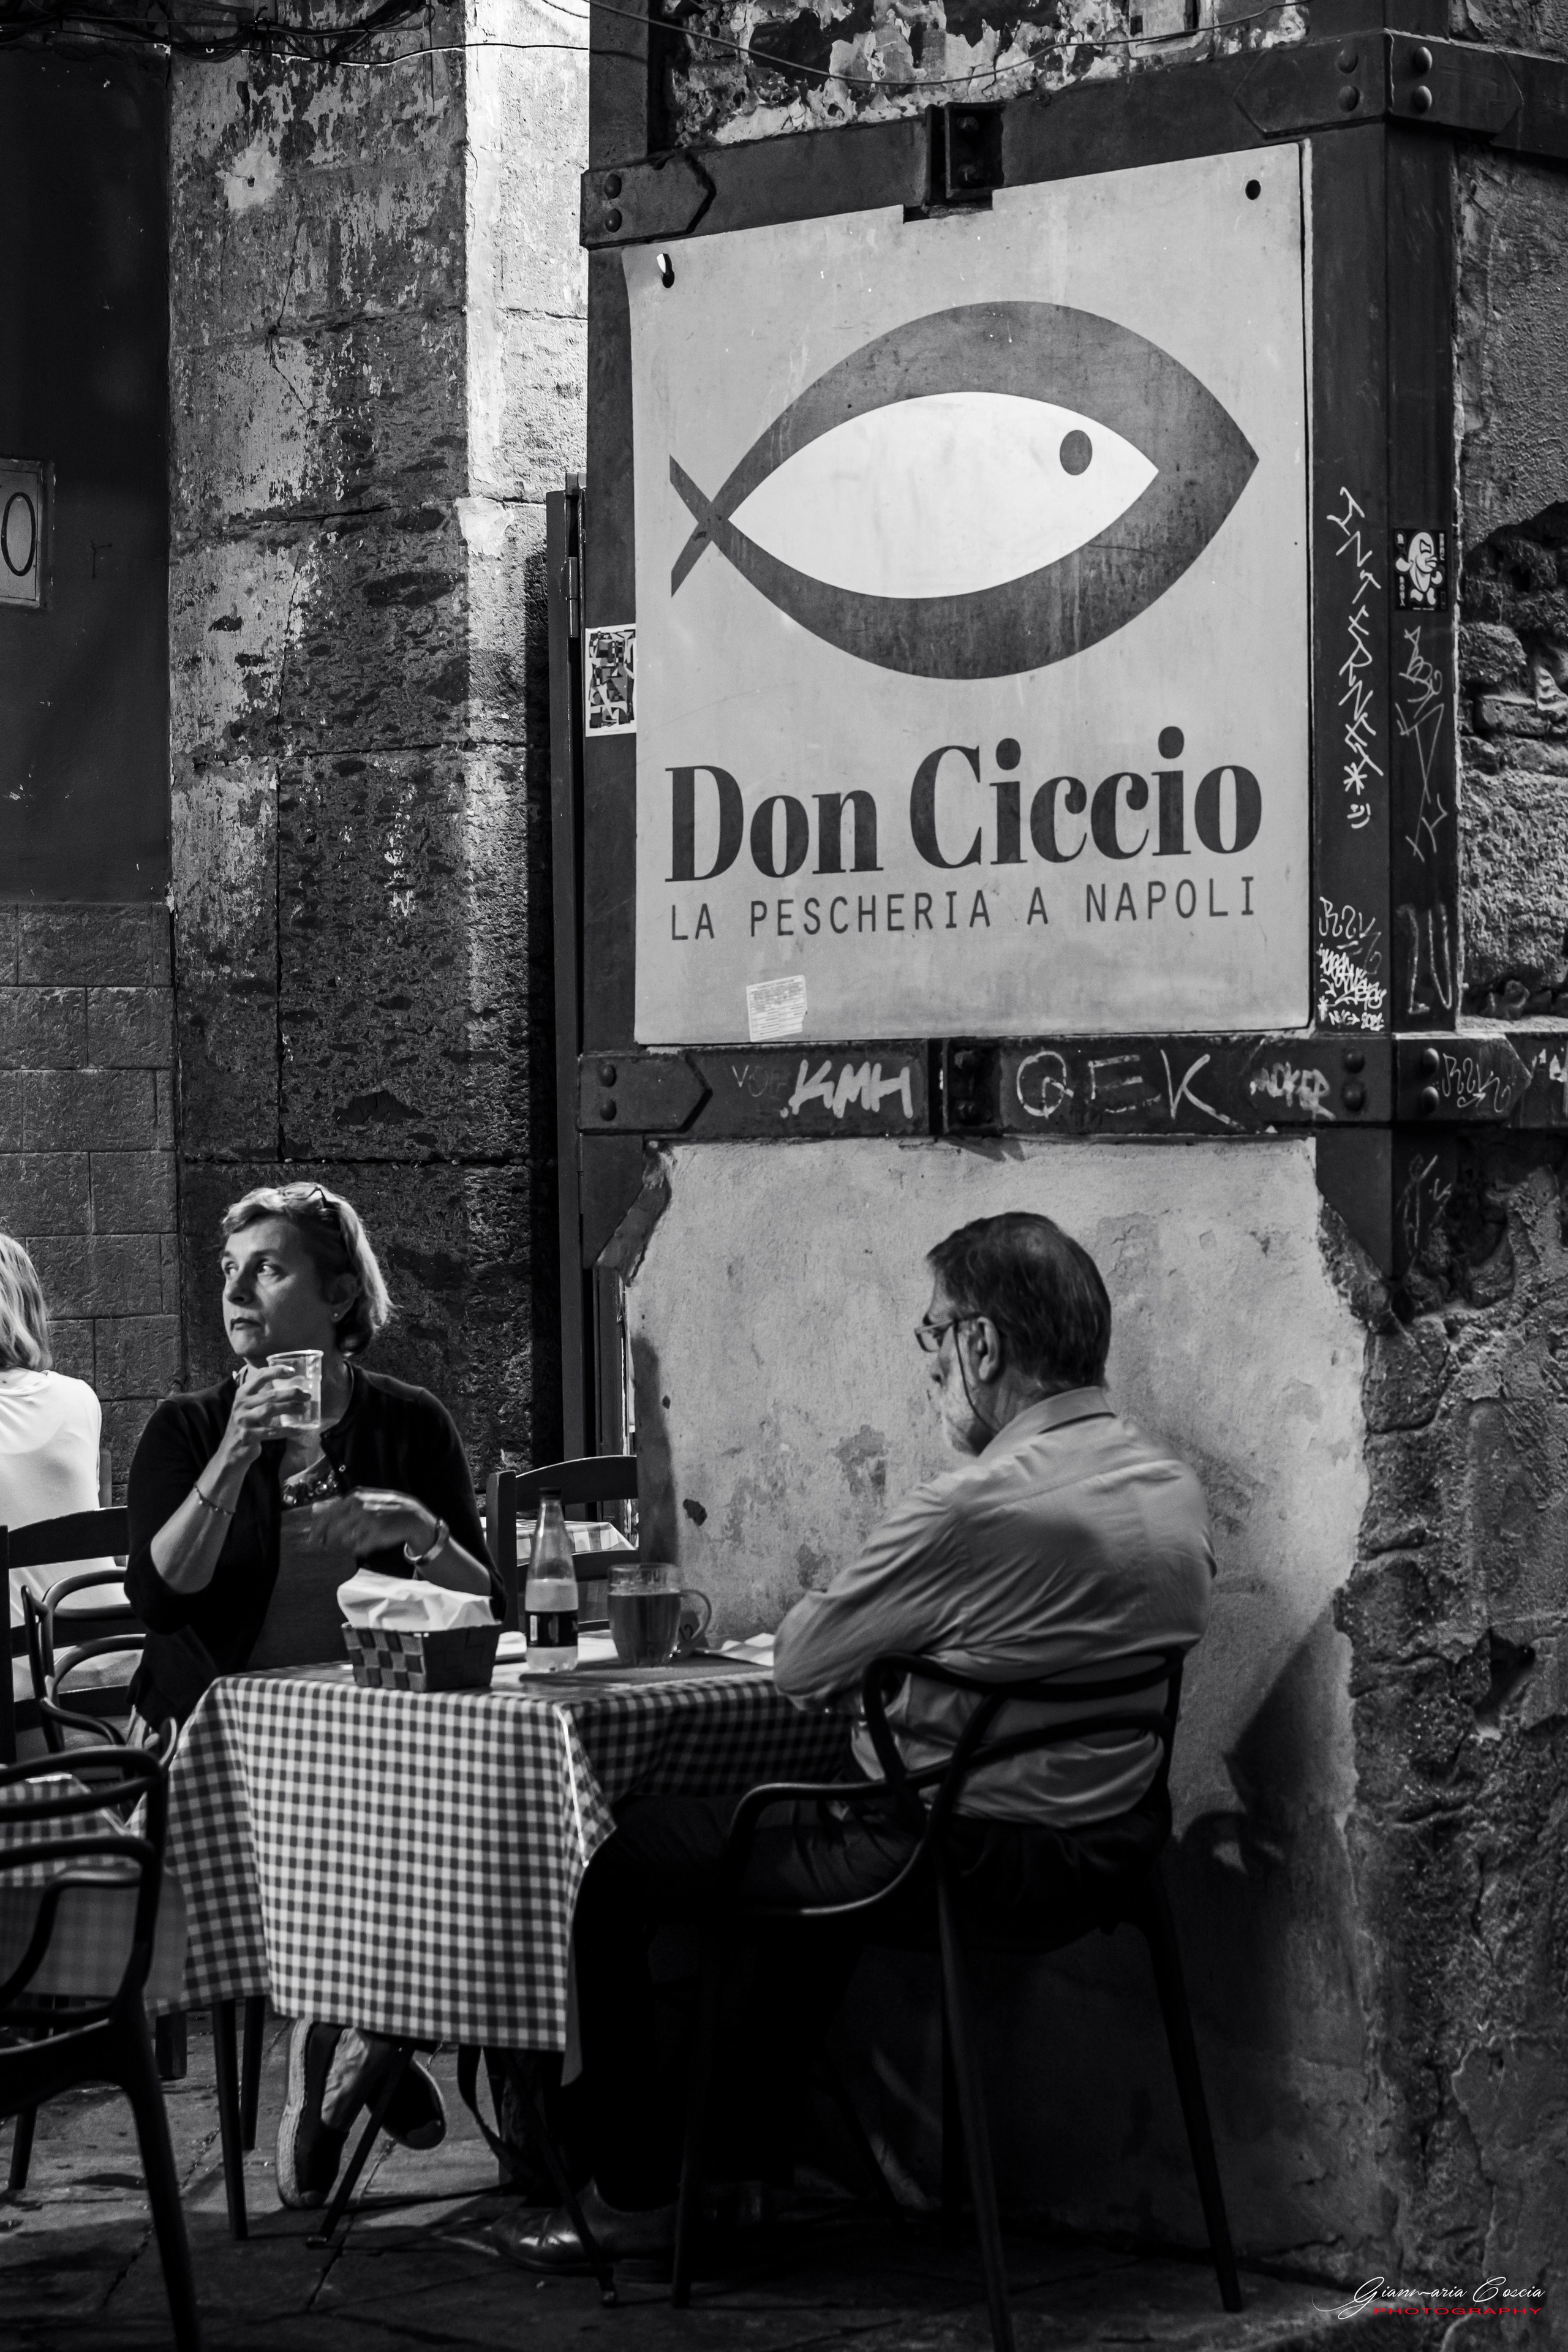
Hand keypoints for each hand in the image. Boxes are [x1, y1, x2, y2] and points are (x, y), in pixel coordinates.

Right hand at [216, 1363, 316, 1466]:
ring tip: (303, 1409)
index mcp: (242, 1394)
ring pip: (270, 1409)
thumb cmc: (246, 1425)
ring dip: (290, 1408)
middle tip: (307, 1395)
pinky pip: (271, 1431)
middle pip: (270, 1395)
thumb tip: (293, 1390)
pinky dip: (287, 1430)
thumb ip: (264, 1398)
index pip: (260, 1376)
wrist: (231, 1450)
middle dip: (291, 1393)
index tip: (293, 1371)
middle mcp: (241, 1404)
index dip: (277, 1371)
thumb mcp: (250, 1407)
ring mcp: (243, 1420)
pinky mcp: (248, 1436)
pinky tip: (298, 1430)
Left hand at [299, 1487, 436, 1558]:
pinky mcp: (376, 1535)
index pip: (328, 1514)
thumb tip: (314, 1510)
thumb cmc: (386, 1508)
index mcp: (355, 1497)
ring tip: (352, 1541)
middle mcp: (360, 1507)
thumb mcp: (364, 1499)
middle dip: (325, 1539)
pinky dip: (360, 1547)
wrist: (412, 1517)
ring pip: (345, 1540)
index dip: (317, 1529)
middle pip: (333, 1529)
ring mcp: (368, 1521)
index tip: (311, 1539)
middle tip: (322, 1546)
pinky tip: (367, 1542)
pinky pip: (359, 1547)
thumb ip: (342, 1505)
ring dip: (344, 1543)